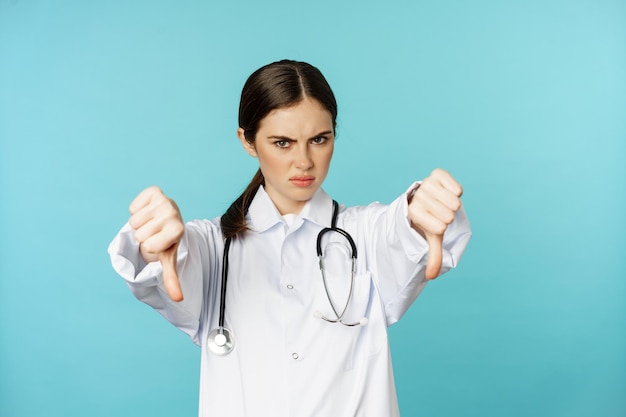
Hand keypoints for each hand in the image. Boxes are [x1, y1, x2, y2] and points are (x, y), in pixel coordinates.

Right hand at [128, 186, 184, 300]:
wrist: (170, 220)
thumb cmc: (167, 241)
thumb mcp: (168, 259)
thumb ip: (172, 279)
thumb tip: (179, 300)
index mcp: (178, 229)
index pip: (149, 246)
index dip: (151, 247)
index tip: (161, 243)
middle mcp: (173, 212)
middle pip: (139, 233)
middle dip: (144, 235)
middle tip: (156, 232)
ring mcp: (164, 200)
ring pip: (134, 221)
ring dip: (140, 224)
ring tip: (153, 223)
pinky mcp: (154, 191)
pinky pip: (132, 207)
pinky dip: (136, 211)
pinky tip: (148, 212)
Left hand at [408, 169, 462, 279]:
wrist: (425, 197)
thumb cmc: (429, 219)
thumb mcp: (431, 237)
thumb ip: (433, 255)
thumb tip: (431, 276)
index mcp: (413, 212)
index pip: (440, 227)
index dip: (442, 227)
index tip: (434, 222)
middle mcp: (418, 197)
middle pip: (449, 215)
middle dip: (448, 216)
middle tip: (439, 212)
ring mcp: (427, 184)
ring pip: (454, 202)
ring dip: (453, 205)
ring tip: (443, 203)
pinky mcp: (437, 174)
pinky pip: (457, 188)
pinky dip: (457, 192)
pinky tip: (448, 192)